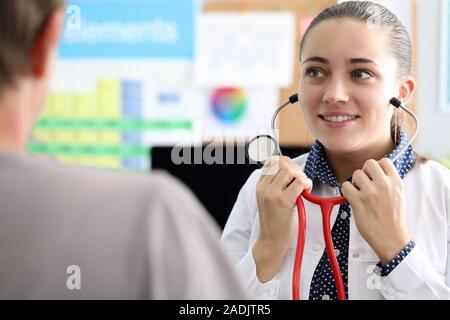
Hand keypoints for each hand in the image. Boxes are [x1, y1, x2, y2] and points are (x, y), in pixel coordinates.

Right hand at [253, 156, 311, 281]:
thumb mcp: (268, 199)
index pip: (272, 161)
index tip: (294, 171)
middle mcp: (264, 188)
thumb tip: (291, 169)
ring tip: (303, 186)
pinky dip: (306, 183)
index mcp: (260, 186)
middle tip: (301, 180)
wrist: (271, 240)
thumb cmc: (274, 221)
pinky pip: (299, 182)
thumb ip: (275, 184)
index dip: (286, 162)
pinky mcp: (284, 201)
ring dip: (301, 176)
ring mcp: (273, 194)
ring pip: (290, 170)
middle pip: (282, 163)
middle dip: (296, 168)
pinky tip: (306, 191)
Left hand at [341, 158, 410, 264]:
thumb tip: (377, 172)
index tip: (374, 176)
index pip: (384, 160)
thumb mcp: (399, 195)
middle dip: (364, 172)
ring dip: (355, 183)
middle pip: (368, 164)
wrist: (391, 238)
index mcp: (396, 182)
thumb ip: (389, 182)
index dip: (376, 167)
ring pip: (356, 174)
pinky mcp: (358, 202)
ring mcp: (370, 193)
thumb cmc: (393, 219)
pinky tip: (352, 199)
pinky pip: (345, 186)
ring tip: (359, 193)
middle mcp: (384, 185)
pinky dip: (346, 191)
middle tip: (364, 184)